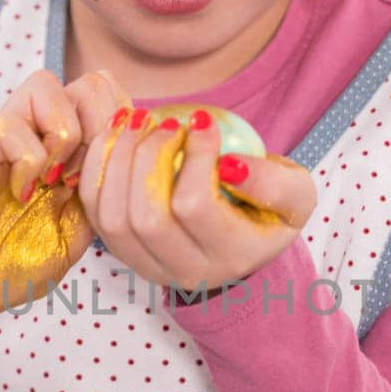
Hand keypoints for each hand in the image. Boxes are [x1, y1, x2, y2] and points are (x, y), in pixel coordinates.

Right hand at [0, 68, 132, 331]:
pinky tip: (21, 194)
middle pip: (89, 82)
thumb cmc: (10, 266)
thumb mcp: (74, 237)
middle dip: (101, 126)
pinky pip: (11, 127)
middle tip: (86, 175)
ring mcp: (4, 142)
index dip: (122, 130)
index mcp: (67, 152)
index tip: (111, 178)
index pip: (110, 99)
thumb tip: (127, 166)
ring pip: (45, 85)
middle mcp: (37, 136)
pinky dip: (28, 161)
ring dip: (65, 134)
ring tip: (55, 180)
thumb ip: (99, 199)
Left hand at [72, 107, 316, 295]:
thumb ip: (275, 183)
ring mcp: (148, 266)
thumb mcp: (296, 195)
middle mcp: (187, 271)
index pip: (196, 207)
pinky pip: (94, 212)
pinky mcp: (121, 252)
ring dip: (118, 159)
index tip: (203, 120)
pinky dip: (97, 168)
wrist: (241, 245)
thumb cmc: (268, 211)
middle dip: (149, 157)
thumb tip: (230, 165)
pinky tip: (116, 135)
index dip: (194, 157)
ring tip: (137, 121)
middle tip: (165, 121)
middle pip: (147, 217)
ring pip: (114, 217)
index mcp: (232, 256)